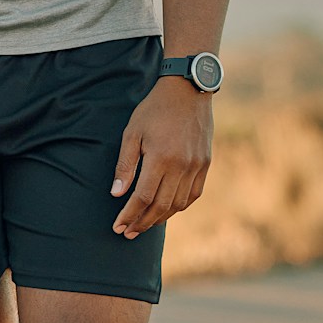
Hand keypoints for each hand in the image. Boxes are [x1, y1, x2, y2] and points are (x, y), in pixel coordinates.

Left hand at [108, 77, 211, 237]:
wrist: (187, 90)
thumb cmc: (154, 109)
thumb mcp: (132, 132)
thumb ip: (125, 165)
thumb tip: (116, 193)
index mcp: (161, 158)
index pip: (142, 198)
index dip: (129, 215)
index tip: (117, 226)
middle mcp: (181, 166)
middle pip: (160, 206)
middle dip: (142, 223)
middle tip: (127, 232)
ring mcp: (196, 166)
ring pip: (178, 204)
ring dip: (160, 218)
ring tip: (144, 224)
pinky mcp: (205, 164)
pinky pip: (193, 194)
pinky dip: (179, 206)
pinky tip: (167, 210)